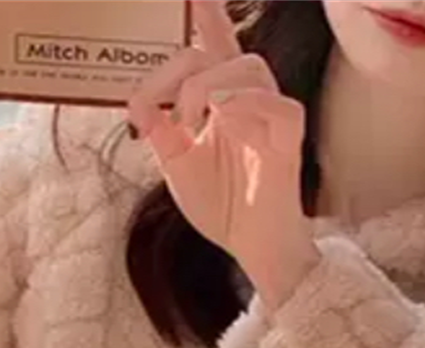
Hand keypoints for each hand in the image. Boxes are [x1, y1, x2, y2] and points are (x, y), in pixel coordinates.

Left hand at [128, 0, 319, 310]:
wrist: (252, 248)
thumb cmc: (223, 207)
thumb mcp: (176, 166)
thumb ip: (158, 129)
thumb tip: (137, 99)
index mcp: (221, 101)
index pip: (212, 46)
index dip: (207, 13)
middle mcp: (247, 102)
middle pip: (220, 51)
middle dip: (181, 70)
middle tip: (167, 114)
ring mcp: (270, 118)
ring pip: (248, 68)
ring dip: (209, 88)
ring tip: (193, 126)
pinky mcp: (288, 141)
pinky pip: (278, 105)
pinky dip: (244, 106)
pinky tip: (224, 123)